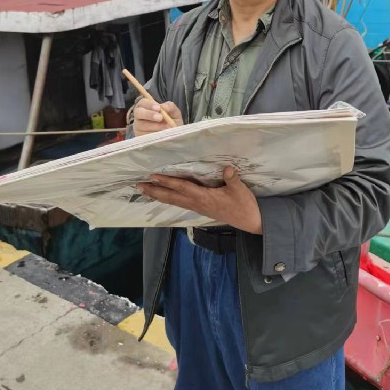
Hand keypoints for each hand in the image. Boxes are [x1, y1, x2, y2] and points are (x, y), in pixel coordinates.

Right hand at [132, 99, 182, 136]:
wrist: (173, 136)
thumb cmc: (171, 121)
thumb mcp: (174, 113)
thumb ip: (170, 107)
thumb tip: (164, 107)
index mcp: (146, 107)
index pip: (143, 102)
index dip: (149, 104)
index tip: (158, 108)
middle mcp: (139, 116)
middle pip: (138, 113)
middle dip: (149, 114)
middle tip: (160, 118)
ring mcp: (138, 128)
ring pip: (142, 126)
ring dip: (155, 127)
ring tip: (166, 128)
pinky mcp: (140, 138)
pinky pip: (144, 136)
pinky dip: (154, 136)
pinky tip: (162, 135)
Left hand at [138, 166, 262, 234]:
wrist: (250, 221)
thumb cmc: (244, 205)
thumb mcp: (240, 190)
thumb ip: (232, 178)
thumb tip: (226, 168)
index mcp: (204, 198)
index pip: (182, 188)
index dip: (168, 182)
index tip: (154, 176)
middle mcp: (197, 203)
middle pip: (172, 197)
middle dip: (155, 191)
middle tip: (139, 185)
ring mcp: (198, 207)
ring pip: (174, 201)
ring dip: (159, 195)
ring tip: (146, 190)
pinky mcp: (201, 209)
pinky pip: (180, 203)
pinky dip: (170, 198)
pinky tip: (165, 196)